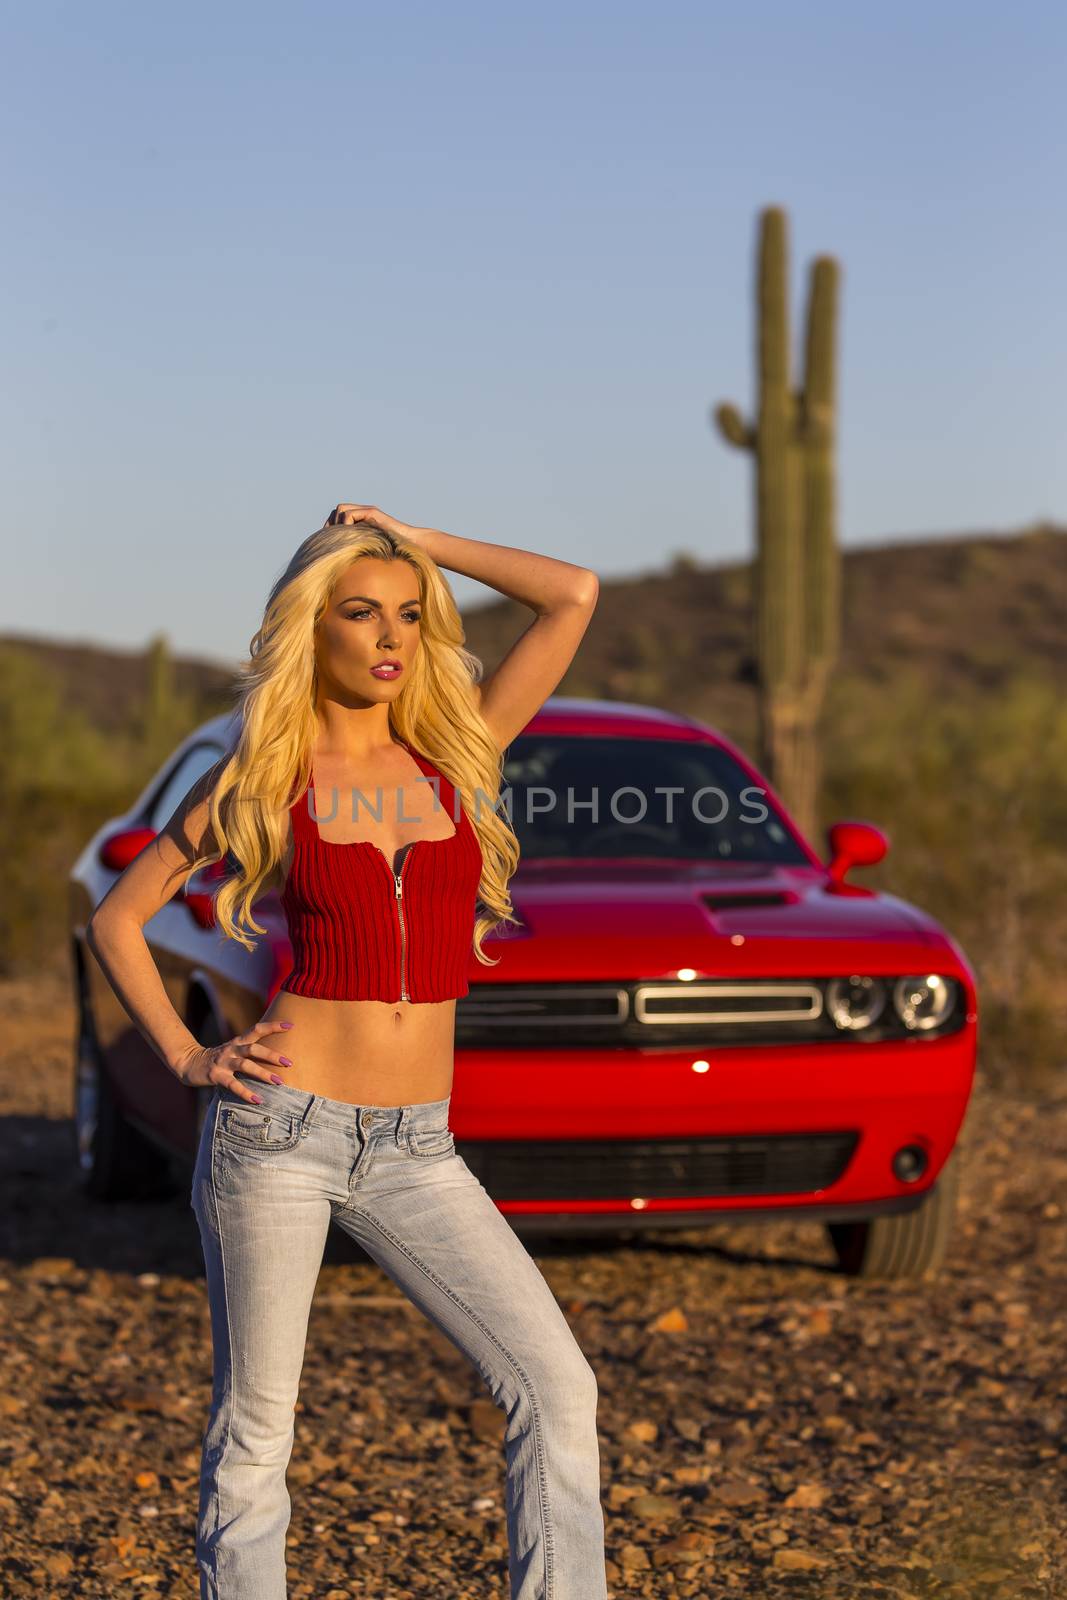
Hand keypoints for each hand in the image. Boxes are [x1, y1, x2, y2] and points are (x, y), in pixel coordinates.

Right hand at [176, 1020, 295, 1100]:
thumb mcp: (234, 1050)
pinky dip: (246, 1092)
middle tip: (289, 1063)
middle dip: (273, 1055)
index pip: (257, 1029)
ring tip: (279, 1082)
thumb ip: (251, 1050)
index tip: (291, 1026)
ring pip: (245, 1065)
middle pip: (254, 1048)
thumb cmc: (218, 1058)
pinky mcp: (216, 1075)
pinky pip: (233, 1084)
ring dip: (263, 1073)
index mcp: (238, 1041)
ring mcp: (223, 1062)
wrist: (188, 1063)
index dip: (273, 1026)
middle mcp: (232, 1049)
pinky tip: (258, 1100)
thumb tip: (277, 1054)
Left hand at [324, 503, 421, 544]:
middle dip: (331, 523)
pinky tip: (350, 537)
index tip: (329, 541)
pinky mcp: (372, 513)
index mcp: (362, 520)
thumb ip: (359, 547)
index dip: (331, 526)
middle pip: (338, 510)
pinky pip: (349, 514)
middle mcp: (364, 513)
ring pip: (341, 509)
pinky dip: (345, 525)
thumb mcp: (371, 549)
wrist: (412, 544)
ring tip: (341, 537)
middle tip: (331, 539)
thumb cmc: (395, 551)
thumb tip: (341, 558)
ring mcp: (368, 511)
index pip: (338, 516)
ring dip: (338, 523)